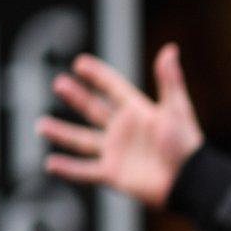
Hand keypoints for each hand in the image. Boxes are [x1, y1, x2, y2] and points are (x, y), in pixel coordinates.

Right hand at [37, 43, 204, 208]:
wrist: (189, 181)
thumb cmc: (186, 145)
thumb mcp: (177, 108)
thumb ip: (170, 80)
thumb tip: (170, 49)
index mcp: (138, 112)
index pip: (113, 89)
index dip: (98, 76)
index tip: (80, 63)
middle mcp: (124, 131)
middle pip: (94, 110)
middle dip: (76, 98)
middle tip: (58, 83)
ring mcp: (116, 152)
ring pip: (82, 140)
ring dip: (62, 132)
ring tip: (41, 124)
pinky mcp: (113, 174)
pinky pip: (85, 171)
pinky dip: (68, 169)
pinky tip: (50, 162)